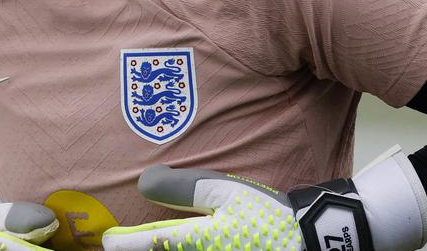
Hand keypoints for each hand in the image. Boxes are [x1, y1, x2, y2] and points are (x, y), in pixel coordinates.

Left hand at [102, 147, 426, 250]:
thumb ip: (181, 188)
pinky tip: (178, 249)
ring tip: (142, 248)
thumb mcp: (225, 192)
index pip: (145, 245)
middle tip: (120, 244)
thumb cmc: (268, 215)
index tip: (108, 240)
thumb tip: (142, 182)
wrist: (318, 242)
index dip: (121, 243)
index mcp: (195, 243)